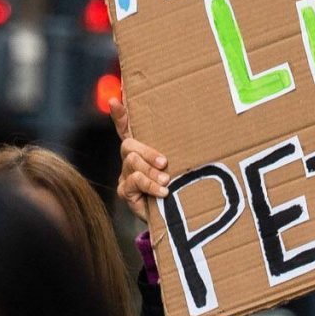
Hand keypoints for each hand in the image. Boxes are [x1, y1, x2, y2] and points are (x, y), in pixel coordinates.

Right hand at [112, 99, 170, 220]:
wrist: (176, 215)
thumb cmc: (180, 184)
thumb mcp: (182, 164)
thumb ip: (182, 148)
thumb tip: (200, 126)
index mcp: (143, 148)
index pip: (127, 128)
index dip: (120, 115)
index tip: (115, 100)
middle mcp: (131, 159)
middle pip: (129, 145)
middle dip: (147, 152)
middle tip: (165, 162)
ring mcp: (126, 175)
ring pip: (131, 163)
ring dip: (151, 172)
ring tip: (166, 181)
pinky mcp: (126, 191)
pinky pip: (133, 182)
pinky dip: (150, 186)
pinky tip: (163, 191)